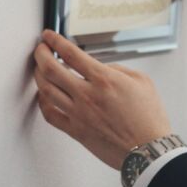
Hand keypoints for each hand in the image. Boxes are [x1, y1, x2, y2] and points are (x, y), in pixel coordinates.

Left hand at [32, 30, 172, 169]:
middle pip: (50, 69)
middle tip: (40, 49)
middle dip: (40, 54)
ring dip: (38, 75)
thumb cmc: (148, 119)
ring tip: (39, 69)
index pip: (70, 53)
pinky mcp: (76, 131)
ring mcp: (78, 114)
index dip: (55, 40)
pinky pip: (50, 115)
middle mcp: (87, 95)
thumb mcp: (141, 82)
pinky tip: (44, 96)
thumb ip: (117, 69)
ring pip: (45, 90)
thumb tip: (99, 67)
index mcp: (104, 79)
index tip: (48, 36)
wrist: (148, 150)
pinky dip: (43, 102)